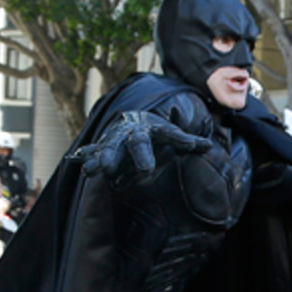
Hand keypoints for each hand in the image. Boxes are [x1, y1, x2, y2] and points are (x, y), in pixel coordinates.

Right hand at [81, 111, 212, 178]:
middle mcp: (134, 132)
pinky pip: (95, 154)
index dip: (182, 139)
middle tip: (141, 168)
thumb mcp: (171, 136)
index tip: (191, 145)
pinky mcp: (104, 149)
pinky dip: (89, 160)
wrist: (129, 122)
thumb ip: (187, 142)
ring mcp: (116, 139)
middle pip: (137, 142)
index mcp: (154, 128)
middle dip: (138, 154)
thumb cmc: (154, 134)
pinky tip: (83, 168)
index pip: (170, 133)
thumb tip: (208, 145)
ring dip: (103, 158)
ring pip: (110, 148)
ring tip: (95, 170)